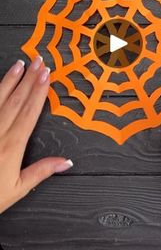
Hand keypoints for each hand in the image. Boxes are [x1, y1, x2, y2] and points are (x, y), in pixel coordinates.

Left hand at [0, 56, 72, 213]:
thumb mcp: (18, 188)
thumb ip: (41, 171)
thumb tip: (65, 162)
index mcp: (12, 145)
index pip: (29, 112)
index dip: (39, 92)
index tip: (46, 76)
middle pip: (17, 100)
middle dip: (29, 79)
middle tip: (38, 61)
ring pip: (0, 98)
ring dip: (11, 80)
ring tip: (20, 64)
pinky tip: (0, 82)